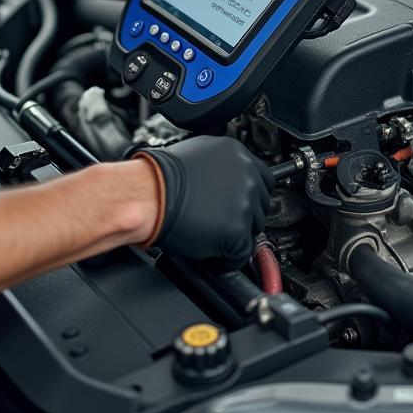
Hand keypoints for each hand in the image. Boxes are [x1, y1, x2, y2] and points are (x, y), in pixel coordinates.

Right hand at [133, 137, 273, 268]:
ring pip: (253, 229)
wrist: (148, 194)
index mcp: (238, 155)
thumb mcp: (200, 154)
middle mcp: (247, 175)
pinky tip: (213, 251)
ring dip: (237, 234)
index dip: (251, 195)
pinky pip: (242, 253)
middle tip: (222, 220)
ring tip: (213, 232)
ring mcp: (244, 202)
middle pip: (261, 204)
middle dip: (244, 215)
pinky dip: (229, 258)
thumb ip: (223, 166)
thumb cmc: (161, 177)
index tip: (241, 204)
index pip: (264, 179)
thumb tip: (228, 178)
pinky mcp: (237, 229)